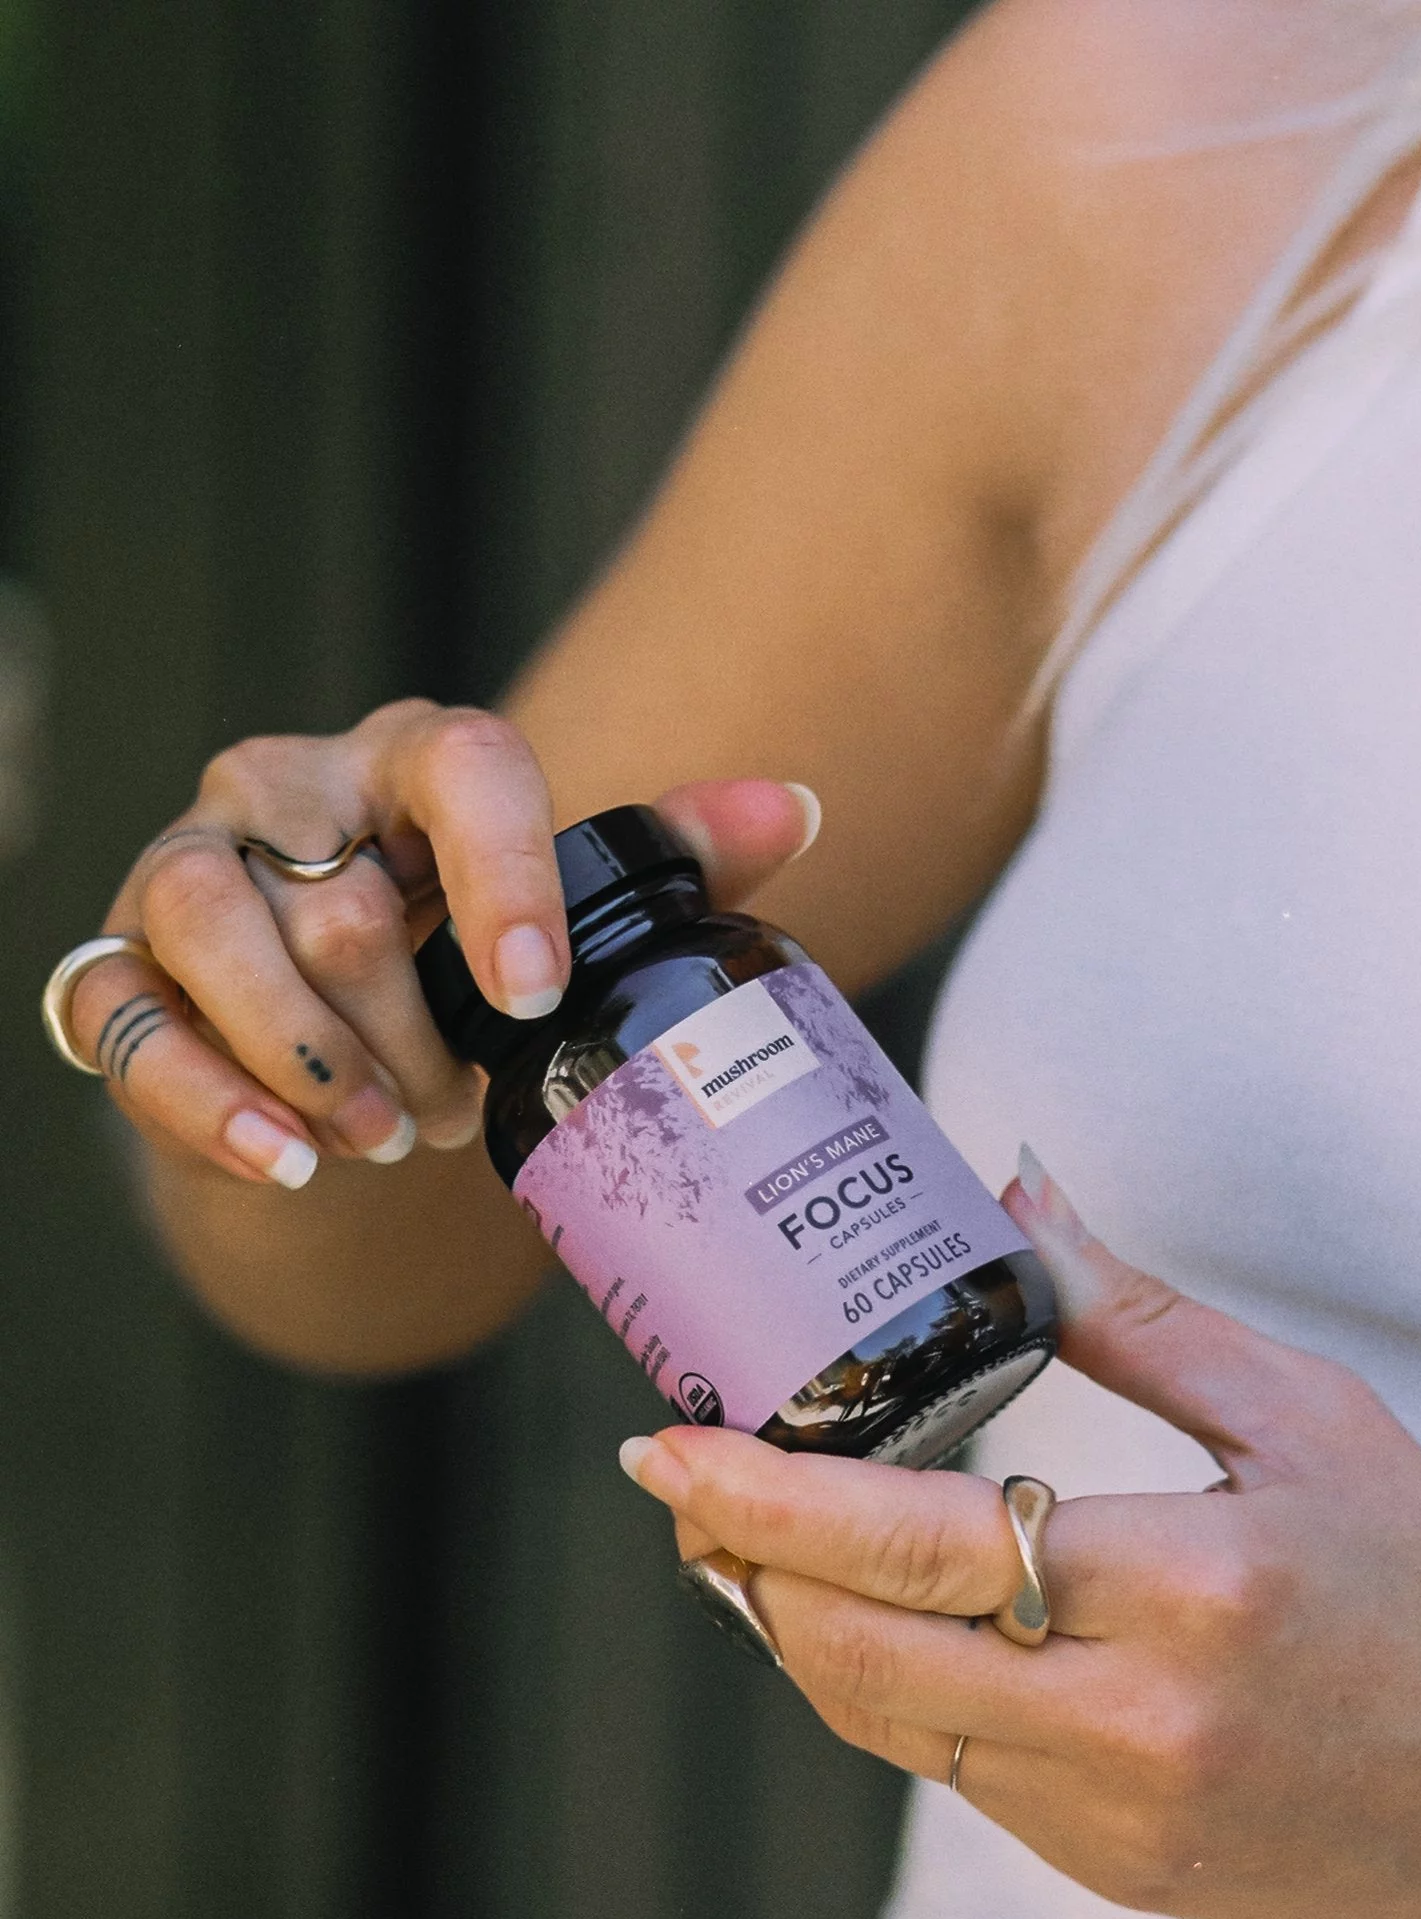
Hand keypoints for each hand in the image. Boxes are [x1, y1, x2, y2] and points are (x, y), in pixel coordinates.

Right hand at [68, 698, 818, 1186]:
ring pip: (215, 927)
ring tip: (384, 1135)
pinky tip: (286, 1157)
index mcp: (409, 757)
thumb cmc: (457, 960)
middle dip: (413, 1035)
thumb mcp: (560, 911)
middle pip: (340, 898)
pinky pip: (131, 1021)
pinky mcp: (121, 964)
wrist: (338, 1047)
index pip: (464, 766)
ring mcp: (186, 868)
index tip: (536, 994)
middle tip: (459, 1109)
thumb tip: (797, 809)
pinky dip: (212, 1100)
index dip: (506, 879)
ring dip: (311, 1058)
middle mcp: (286, 789)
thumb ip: (670, 860)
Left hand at [621, 1156, 1420, 1918]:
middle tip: (691, 1482)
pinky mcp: (1107, 1874)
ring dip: (797, 1628)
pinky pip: (949, 1776)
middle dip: (742, 1564)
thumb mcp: (1310, 1420)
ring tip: (760, 1539)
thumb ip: (1140, 1315)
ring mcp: (1112, 1822)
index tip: (664, 1446)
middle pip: (853, 1652)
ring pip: (881, 1723)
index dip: (763, 1496)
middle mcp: (1133, 1726)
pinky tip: (882, 1621)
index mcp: (1188, 1589)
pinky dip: (890, 1690)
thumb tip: (1017, 1191)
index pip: (914, 1546)